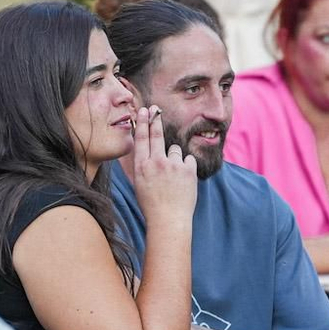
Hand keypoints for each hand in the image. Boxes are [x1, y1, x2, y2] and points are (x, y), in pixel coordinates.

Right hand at [127, 105, 197, 224]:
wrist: (169, 220)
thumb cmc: (152, 204)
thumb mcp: (140, 183)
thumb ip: (143, 165)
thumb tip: (144, 149)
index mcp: (141, 167)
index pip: (141, 139)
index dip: (143, 123)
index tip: (144, 111)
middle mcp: (156, 162)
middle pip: (156, 135)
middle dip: (155, 120)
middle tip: (155, 110)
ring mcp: (173, 165)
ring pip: (175, 151)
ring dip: (174, 159)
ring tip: (173, 177)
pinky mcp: (188, 169)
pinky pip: (188, 160)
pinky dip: (186, 167)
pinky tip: (183, 180)